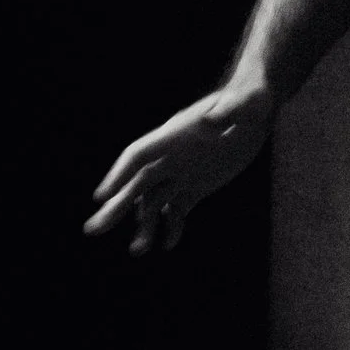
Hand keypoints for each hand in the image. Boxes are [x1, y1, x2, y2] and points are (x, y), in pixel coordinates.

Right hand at [83, 88, 275, 256]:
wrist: (257, 107)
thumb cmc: (250, 99)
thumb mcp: (246, 104)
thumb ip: (227, 112)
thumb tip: (212, 121)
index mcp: (176, 135)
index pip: (138, 155)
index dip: (118, 175)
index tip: (102, 197)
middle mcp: (172, 156)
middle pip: (136, 184)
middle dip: (115, 207)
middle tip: (92, 230)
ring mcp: (182, 172)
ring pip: (153, 202)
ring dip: (143, 225)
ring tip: (138, 250)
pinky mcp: (197, 185)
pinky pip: (177, 210)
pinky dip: (172, 227)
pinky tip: (169, 244)